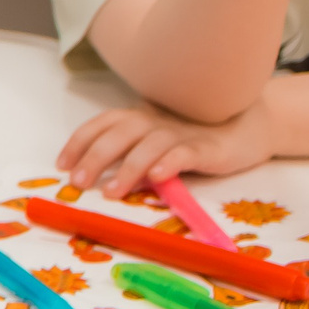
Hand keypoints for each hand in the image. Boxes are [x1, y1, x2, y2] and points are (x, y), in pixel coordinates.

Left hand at [59, 96, 277, 197]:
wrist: (246, 126)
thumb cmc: (191, 136)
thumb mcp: (154, 142)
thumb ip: (129, 155)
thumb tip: (98, 180)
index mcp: (137, 117)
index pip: (100, 125)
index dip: (78, 143)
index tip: (61, 165)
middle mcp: (154, 121)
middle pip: (118, 134)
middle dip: (94, 158)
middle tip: (77, 182)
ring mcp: (180, 134)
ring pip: (148, 146)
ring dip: (127, 168)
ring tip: (112, 192)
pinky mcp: (206, 149)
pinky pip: (184, 153)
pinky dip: (168, 163)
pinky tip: (156, 177)